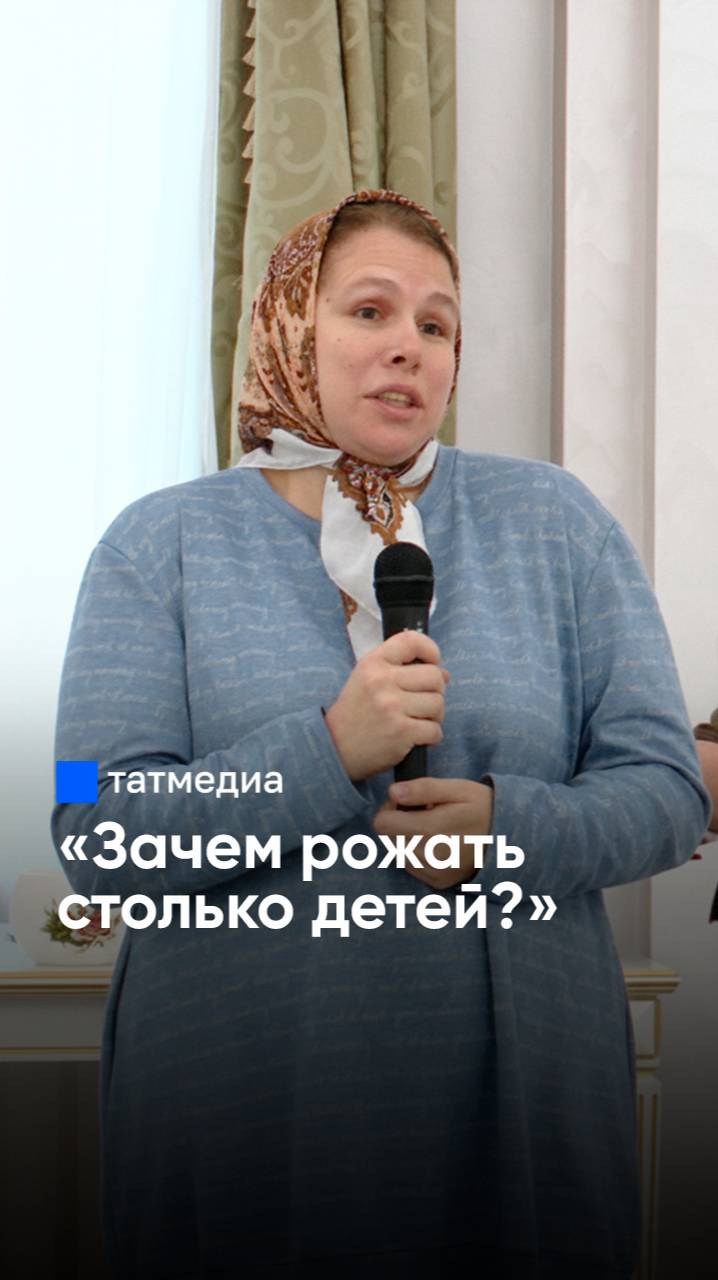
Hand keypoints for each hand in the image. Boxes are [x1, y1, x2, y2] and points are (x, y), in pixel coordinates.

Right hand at [324, 631, 448, 781]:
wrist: (334, 748)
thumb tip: (444, 673)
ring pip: (438, 704)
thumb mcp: (366, 679)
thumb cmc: (354, 713)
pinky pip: (435, 730)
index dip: (430, 649)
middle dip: (436, 691)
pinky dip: (432, 736)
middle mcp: (382, 681)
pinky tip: (418, 738)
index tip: (432, 663)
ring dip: (434, 716)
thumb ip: (399, 669)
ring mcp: (392, 707)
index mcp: (373, 663)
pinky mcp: (401, 732)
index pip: (411, 641)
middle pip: (434, 676)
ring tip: (419, 721)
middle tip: (423, 702)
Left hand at [372, 776, 493, 888]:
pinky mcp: (438, 882)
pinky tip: (437, 844)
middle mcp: (428, 856)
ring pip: (398, 853)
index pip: (382, 823)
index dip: (390, 809)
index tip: (407, 803)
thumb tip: (393, 792)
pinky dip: (418, 855)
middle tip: (424, 814)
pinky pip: (412, 867)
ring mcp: (433, 872)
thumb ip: (423, 788)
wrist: (510, 838)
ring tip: (433, 829)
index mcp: (430, 829)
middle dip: (399, 824)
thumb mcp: (457, 789)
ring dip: (407, 840)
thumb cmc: (482, 807)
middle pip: (388, 838)